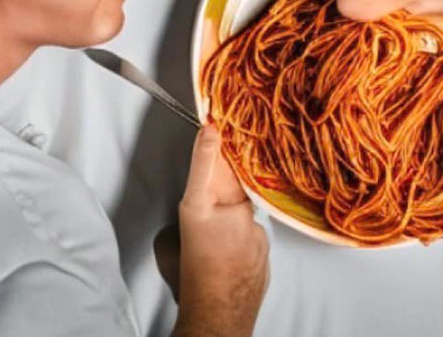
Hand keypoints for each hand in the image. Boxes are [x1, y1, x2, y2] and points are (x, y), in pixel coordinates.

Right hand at [171, 125, 268, 336]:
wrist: (219, 319)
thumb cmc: (189, 281)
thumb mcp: (174, 241)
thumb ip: (190, 215)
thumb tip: (199, 210)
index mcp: (198, 211)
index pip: (202, 168)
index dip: (207, 145)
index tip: (212, 124)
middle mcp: (231, 214)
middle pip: (230, 186)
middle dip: (224, 191)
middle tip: (214, 212)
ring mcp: (254, 229)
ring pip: (244, 213)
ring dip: (235, 222)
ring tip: (221, 248)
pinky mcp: (267, 244)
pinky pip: (254, 232)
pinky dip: (245, 240)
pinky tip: (234, 259)